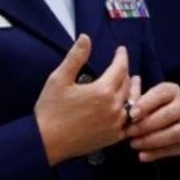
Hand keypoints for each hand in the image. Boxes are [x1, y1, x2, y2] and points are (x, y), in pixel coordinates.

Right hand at [33, 34, 131, 164]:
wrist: (47, 142)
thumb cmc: (51, 110)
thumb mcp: (59, 79)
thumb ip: (76, 57)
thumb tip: (86, 38)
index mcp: (102, 90)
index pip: (120, 67)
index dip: (121, 56)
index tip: (121, 50)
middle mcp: (114, 107)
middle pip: (127, 84)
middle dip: (124, 72)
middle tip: (121, 66)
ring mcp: (116, 124)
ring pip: (131, 102)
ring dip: (130, 90)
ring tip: (131, 82)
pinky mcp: (114, 137)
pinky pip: (128, 120)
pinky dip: (129, 110)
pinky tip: (127, 106)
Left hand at [124, 78, 179, 163]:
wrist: (159, 120)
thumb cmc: (145, 107)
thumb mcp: (139, 99)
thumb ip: (132, 100)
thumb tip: (126, 105)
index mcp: (172, 90)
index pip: (161, 94)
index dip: (146, 104)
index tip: (131, 114)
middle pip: (168, 115)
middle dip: (146, 125)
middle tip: (129, 132)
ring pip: (174, 133)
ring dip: (152, 140)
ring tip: (134, 144)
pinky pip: (175, 148)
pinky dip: (157, 153)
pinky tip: (142, 155)